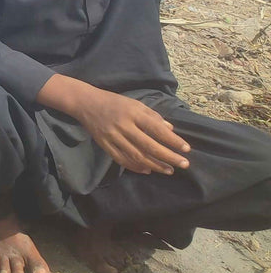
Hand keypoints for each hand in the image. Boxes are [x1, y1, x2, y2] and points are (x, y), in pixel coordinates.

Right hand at [74, 88, 189, 174]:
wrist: (85, 102)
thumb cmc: (114, 102)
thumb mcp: (134, 103)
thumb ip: (152, 116)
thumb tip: (170, 130)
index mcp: (133, 112)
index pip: (157, 129)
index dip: (173, 140)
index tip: (186, 149)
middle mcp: (123, 125)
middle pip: (149, 145)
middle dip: (168, 157)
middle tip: (184, 164)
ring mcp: (113, 136)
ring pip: (137, 156)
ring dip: (155, 165)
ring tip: (169, 170)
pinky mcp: (104, 144)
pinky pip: (122, 159)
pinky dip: (136, 167)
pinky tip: (148, 170)